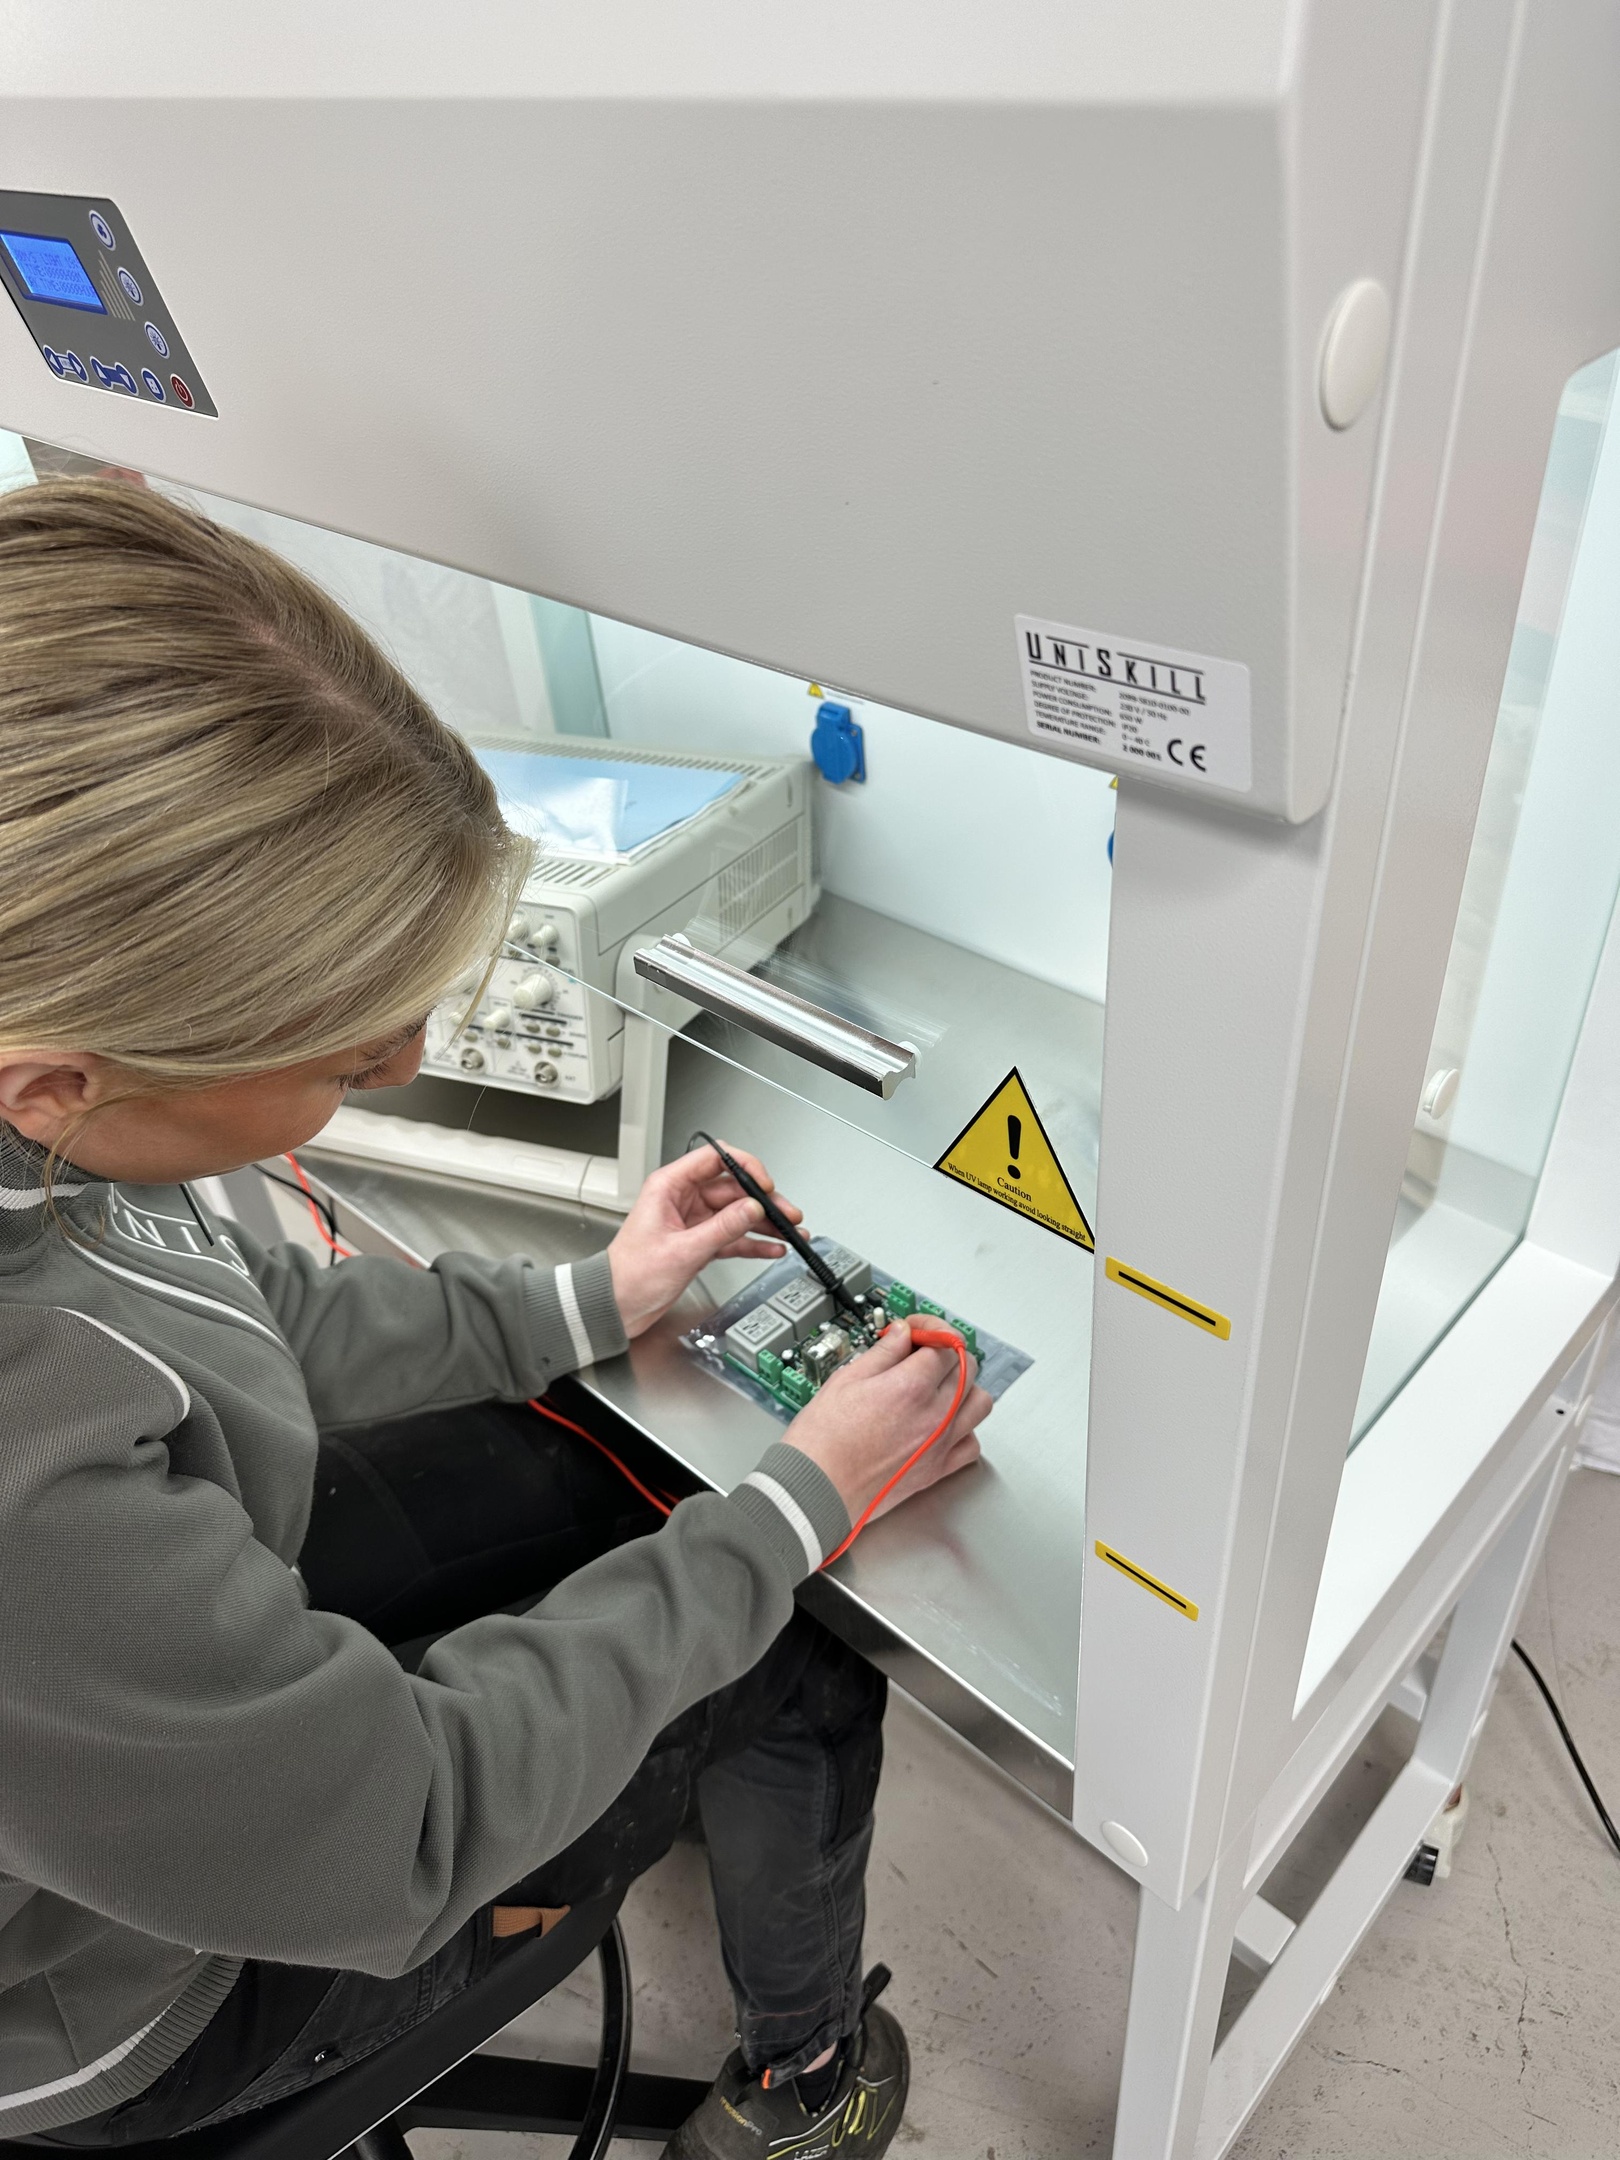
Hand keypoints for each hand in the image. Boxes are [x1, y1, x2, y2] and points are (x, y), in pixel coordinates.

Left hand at [607, 1142, 803, 1339]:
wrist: (616, 1306)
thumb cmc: (630, 1276)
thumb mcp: (682, 1250)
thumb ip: (722, 1228)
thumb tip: (752, 1208)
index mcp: (669, 1187)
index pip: (714, 1159)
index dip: (744, 1167)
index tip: (764, 1185)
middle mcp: (682, 1199)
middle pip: (733, 1189)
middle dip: (763, 1202)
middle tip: (787, 1214)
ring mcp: (692, 1221)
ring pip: (737, 1213)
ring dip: (764, 1223)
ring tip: (790, 1231)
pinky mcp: (699, 1242)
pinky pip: (733, 1237)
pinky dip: (752, 1242)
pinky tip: (771, 1247)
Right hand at [782, 1317, 989, 1528]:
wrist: (817, 1488)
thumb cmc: (822, 1440)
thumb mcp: (846, 1379)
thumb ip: (882, 1353)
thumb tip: (901, 1334)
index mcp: (911, 1386)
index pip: (945, 1343)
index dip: (930, 1329)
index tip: (915, 1331)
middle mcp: (934, 1414)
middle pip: (967, 1367)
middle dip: (947, 1353)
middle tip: (923, 1353)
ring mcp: (940, 1444)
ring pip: (979, 1402)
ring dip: (964, 1387)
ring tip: (939, 1385)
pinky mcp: (937, 1470)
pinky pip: (972, 1444)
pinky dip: (965, 1429)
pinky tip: (944, 1424)